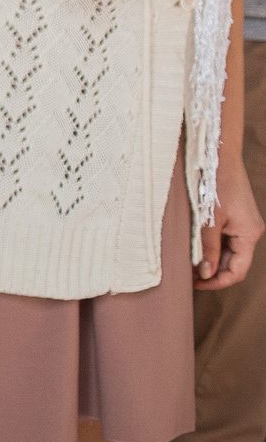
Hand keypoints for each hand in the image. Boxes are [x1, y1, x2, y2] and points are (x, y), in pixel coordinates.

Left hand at [200, 155, 260, 289]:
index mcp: (249, 235)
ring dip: (213, 259)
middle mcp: (251, 231)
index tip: (196, 285)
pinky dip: (214, 245)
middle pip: (235, 262)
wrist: (219, 156)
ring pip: (231, 251)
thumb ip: (208, 248)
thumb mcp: (208, 221)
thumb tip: (205, 273)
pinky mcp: (238, 215)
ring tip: (190, 262)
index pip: (238, 271)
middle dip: (214, 272)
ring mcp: (246, 223)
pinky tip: (197, 247)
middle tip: (189, 276)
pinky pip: (228, 238)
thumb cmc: (213, 186)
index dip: (218, 282)